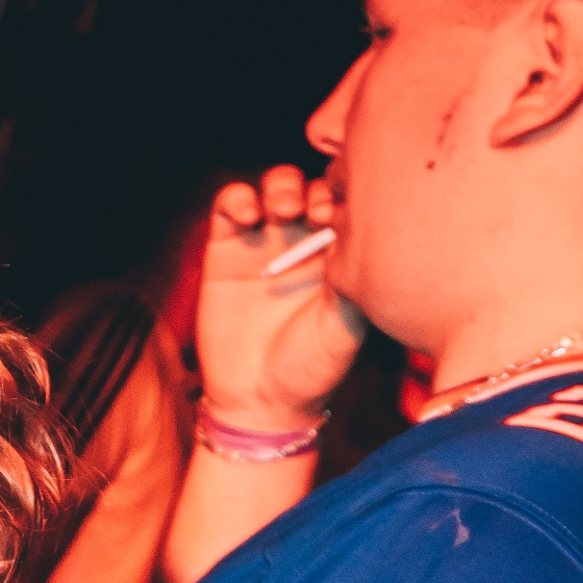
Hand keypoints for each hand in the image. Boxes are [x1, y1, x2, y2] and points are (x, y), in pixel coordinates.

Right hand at [194, 166, 365, 428]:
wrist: (260, 399)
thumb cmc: (312, 367)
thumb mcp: (346, 326)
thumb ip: (353, 279)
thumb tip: (357, 229)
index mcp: (342, 252)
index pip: (352, 201)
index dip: (351, 193)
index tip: (348, 212)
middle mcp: (305, 240)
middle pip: (316, 183)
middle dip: (319, 185)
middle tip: (318, 210)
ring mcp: (265, 240)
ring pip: (276, 186)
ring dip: (281, 185)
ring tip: (284, 209)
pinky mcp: (225, 247)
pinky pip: (229, 205)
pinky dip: (238, 198)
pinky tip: (248, 216)